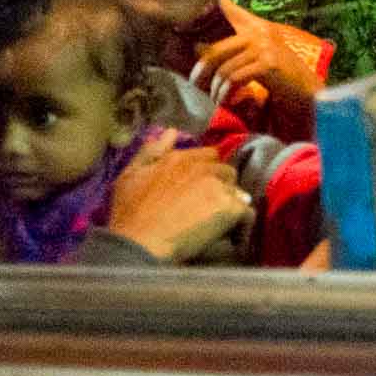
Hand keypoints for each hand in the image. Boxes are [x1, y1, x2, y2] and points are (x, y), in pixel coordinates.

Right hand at [105, 131, 253, 262]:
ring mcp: (217, 186)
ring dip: (231, 201)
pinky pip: (246, 211)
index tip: (200, 187)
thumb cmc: (129, 213)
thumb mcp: (130, 175)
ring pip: (237, 190)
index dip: (207, 171)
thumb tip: (171, 132)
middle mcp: (201, 167)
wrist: (139, 243)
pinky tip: (229, 232)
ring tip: (218, 220)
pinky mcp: (228, 207)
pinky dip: (240, 221)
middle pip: (226, 171)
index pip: (208, 155)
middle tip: (208, 206)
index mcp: (179, 158)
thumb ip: (151, 151)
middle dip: (221, 185)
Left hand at [191, 0, 323, 139]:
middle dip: (203, 70)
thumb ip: (237, 50)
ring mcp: (265, 47)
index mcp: (260, 28)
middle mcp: (261, 32)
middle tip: (196, 84)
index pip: (236, 13)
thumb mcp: (261, 58)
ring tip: (216, 98)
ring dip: (217, 88)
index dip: (222, 2)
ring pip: (225, 69)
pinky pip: (236, 78)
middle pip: (218, 50)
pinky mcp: (268, 63)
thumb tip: (199, 47)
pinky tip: (226, 100)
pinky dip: (227, 92)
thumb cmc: (284, 77)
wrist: (309, 92)